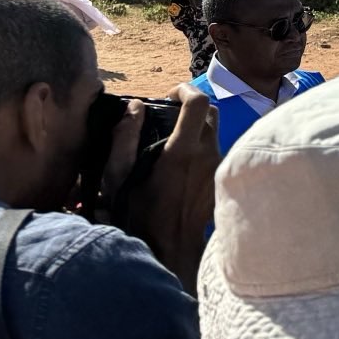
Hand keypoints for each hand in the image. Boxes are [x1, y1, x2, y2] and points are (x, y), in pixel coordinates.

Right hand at [116, 88, 220, 288]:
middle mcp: (207, 155)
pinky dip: (201, 145)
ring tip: (170, 138)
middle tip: (167, 115)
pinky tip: (180, 161)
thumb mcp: (118, 176)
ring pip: (215, 131)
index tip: (168, 95)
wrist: (169, 248)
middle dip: (190, 106)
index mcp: (182, 151)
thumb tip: (136, 106)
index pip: (199, 102)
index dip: (185, 90)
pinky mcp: (220, 179)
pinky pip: (215, 150)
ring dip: (195, 126)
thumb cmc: (137, 213)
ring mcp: (218, 167)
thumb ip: (124, 137)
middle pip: (211, 112)